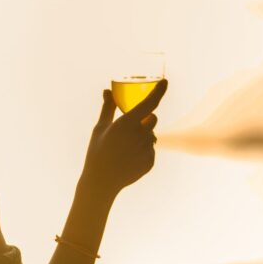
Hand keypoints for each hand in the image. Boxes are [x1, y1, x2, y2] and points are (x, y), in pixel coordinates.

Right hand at [82, 78, 167, 195]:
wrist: (101, 181)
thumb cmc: (97, 151)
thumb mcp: (100, 128)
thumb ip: (108, 108)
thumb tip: (107, 91)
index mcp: (127, 123)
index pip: (149, 103)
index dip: (159, 91)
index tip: (165, 82)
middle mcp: (139, 135)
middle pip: (153, 119)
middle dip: (146, 119)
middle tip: (131, 126)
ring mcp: (146, 149)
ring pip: (151, 136)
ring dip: (143, 136)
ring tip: (124, 148)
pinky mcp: (150, 162)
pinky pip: (150, 150)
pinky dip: (142, 151)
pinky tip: (128, 159)